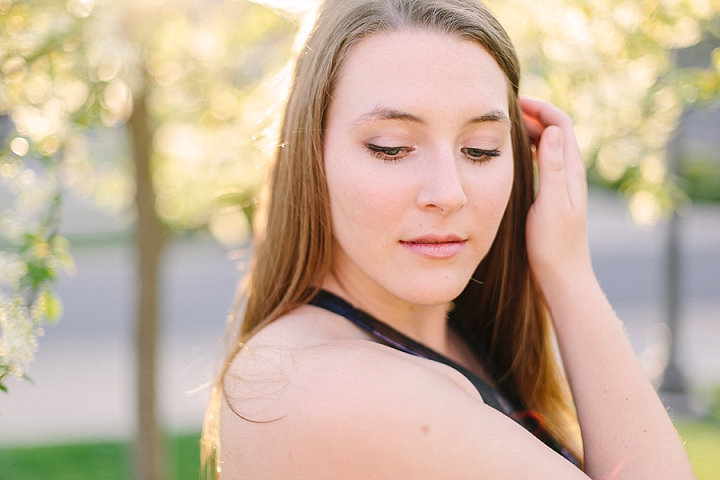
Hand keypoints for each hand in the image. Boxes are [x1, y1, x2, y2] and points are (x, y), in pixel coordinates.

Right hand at [520, 97, 591, 294]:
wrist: (562, 276)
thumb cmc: (554, 245)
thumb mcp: (551, 204)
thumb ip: (552, 167)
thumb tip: (551, 129)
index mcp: (571, 172)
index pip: (561, 125)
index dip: (541, 108)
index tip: (515, 101)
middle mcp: (569, 175)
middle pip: (554, 131)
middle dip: (532, 115)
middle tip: (502, 111)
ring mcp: (561, 186)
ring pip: (547, 147)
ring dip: (528, 132)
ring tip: (502, 127)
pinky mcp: (552, 198)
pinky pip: (541, 164)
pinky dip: (527, 152)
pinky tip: (509, 158)